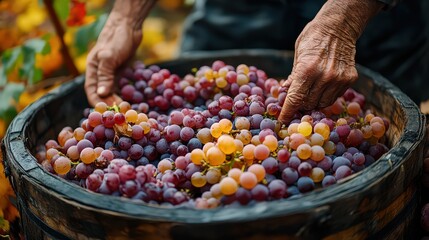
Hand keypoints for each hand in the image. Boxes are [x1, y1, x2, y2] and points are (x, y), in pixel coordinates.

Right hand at [85, 15, 141, 105]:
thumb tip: (102, 92)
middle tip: (120, 112)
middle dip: (109, 103)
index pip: (91, 90)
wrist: (129, 26)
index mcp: (92, 69)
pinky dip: (124, 93)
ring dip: (117, 100)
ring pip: (112, 91)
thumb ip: (105, 74)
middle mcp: (100, 73)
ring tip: (125, 109)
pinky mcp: (120, 71)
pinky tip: (130, 100)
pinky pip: (121, 86)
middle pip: (102, 93)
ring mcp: (111, 72)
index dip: (97, 102)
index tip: (106, 111)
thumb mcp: (109, 56)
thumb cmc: (116, 39)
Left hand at [278, 0, 383, 123]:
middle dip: (300, 106)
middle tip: (297, 102)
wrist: (339, 26)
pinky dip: (326, 96)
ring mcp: (338, 79)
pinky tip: (322, 88)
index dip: (288, 112)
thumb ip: (294, 76)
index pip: (295, 99)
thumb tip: (285, 91)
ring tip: (309, 94)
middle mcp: (324, 77)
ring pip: (322, 103)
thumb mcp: (298, 54)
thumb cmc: (313, 38)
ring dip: (314, 102)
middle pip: (309, 104)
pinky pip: (334, 97)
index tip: (283, 121)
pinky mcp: (350, 79)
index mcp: (307, 70)